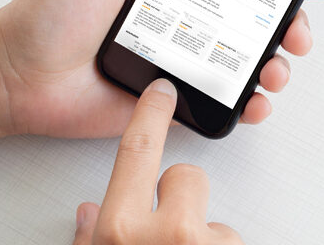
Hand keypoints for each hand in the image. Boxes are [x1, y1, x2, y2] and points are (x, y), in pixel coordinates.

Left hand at [0, 0, 323, 146]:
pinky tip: (256, 98)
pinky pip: (221, 100)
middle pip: (254, 14)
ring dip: (276, 61)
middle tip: (301, 24)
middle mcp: (182, 16)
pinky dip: (248, 101)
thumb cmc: (45, 12)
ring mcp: (180, 58)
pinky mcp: (173, 97)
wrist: (16, 76)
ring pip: (246, 58)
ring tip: (279, 65)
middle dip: (290, 18)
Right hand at [72, 79, 241, 244]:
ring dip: (202, 235)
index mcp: (122, 229)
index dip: (151, 115)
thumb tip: (91, 213)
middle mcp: (169, 233)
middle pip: (187, 175)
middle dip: (180, 196)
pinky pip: (232, 241)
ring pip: (214, 214)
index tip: (161, 92)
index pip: (138, 149)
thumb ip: (93, 235)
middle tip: (168, 230)